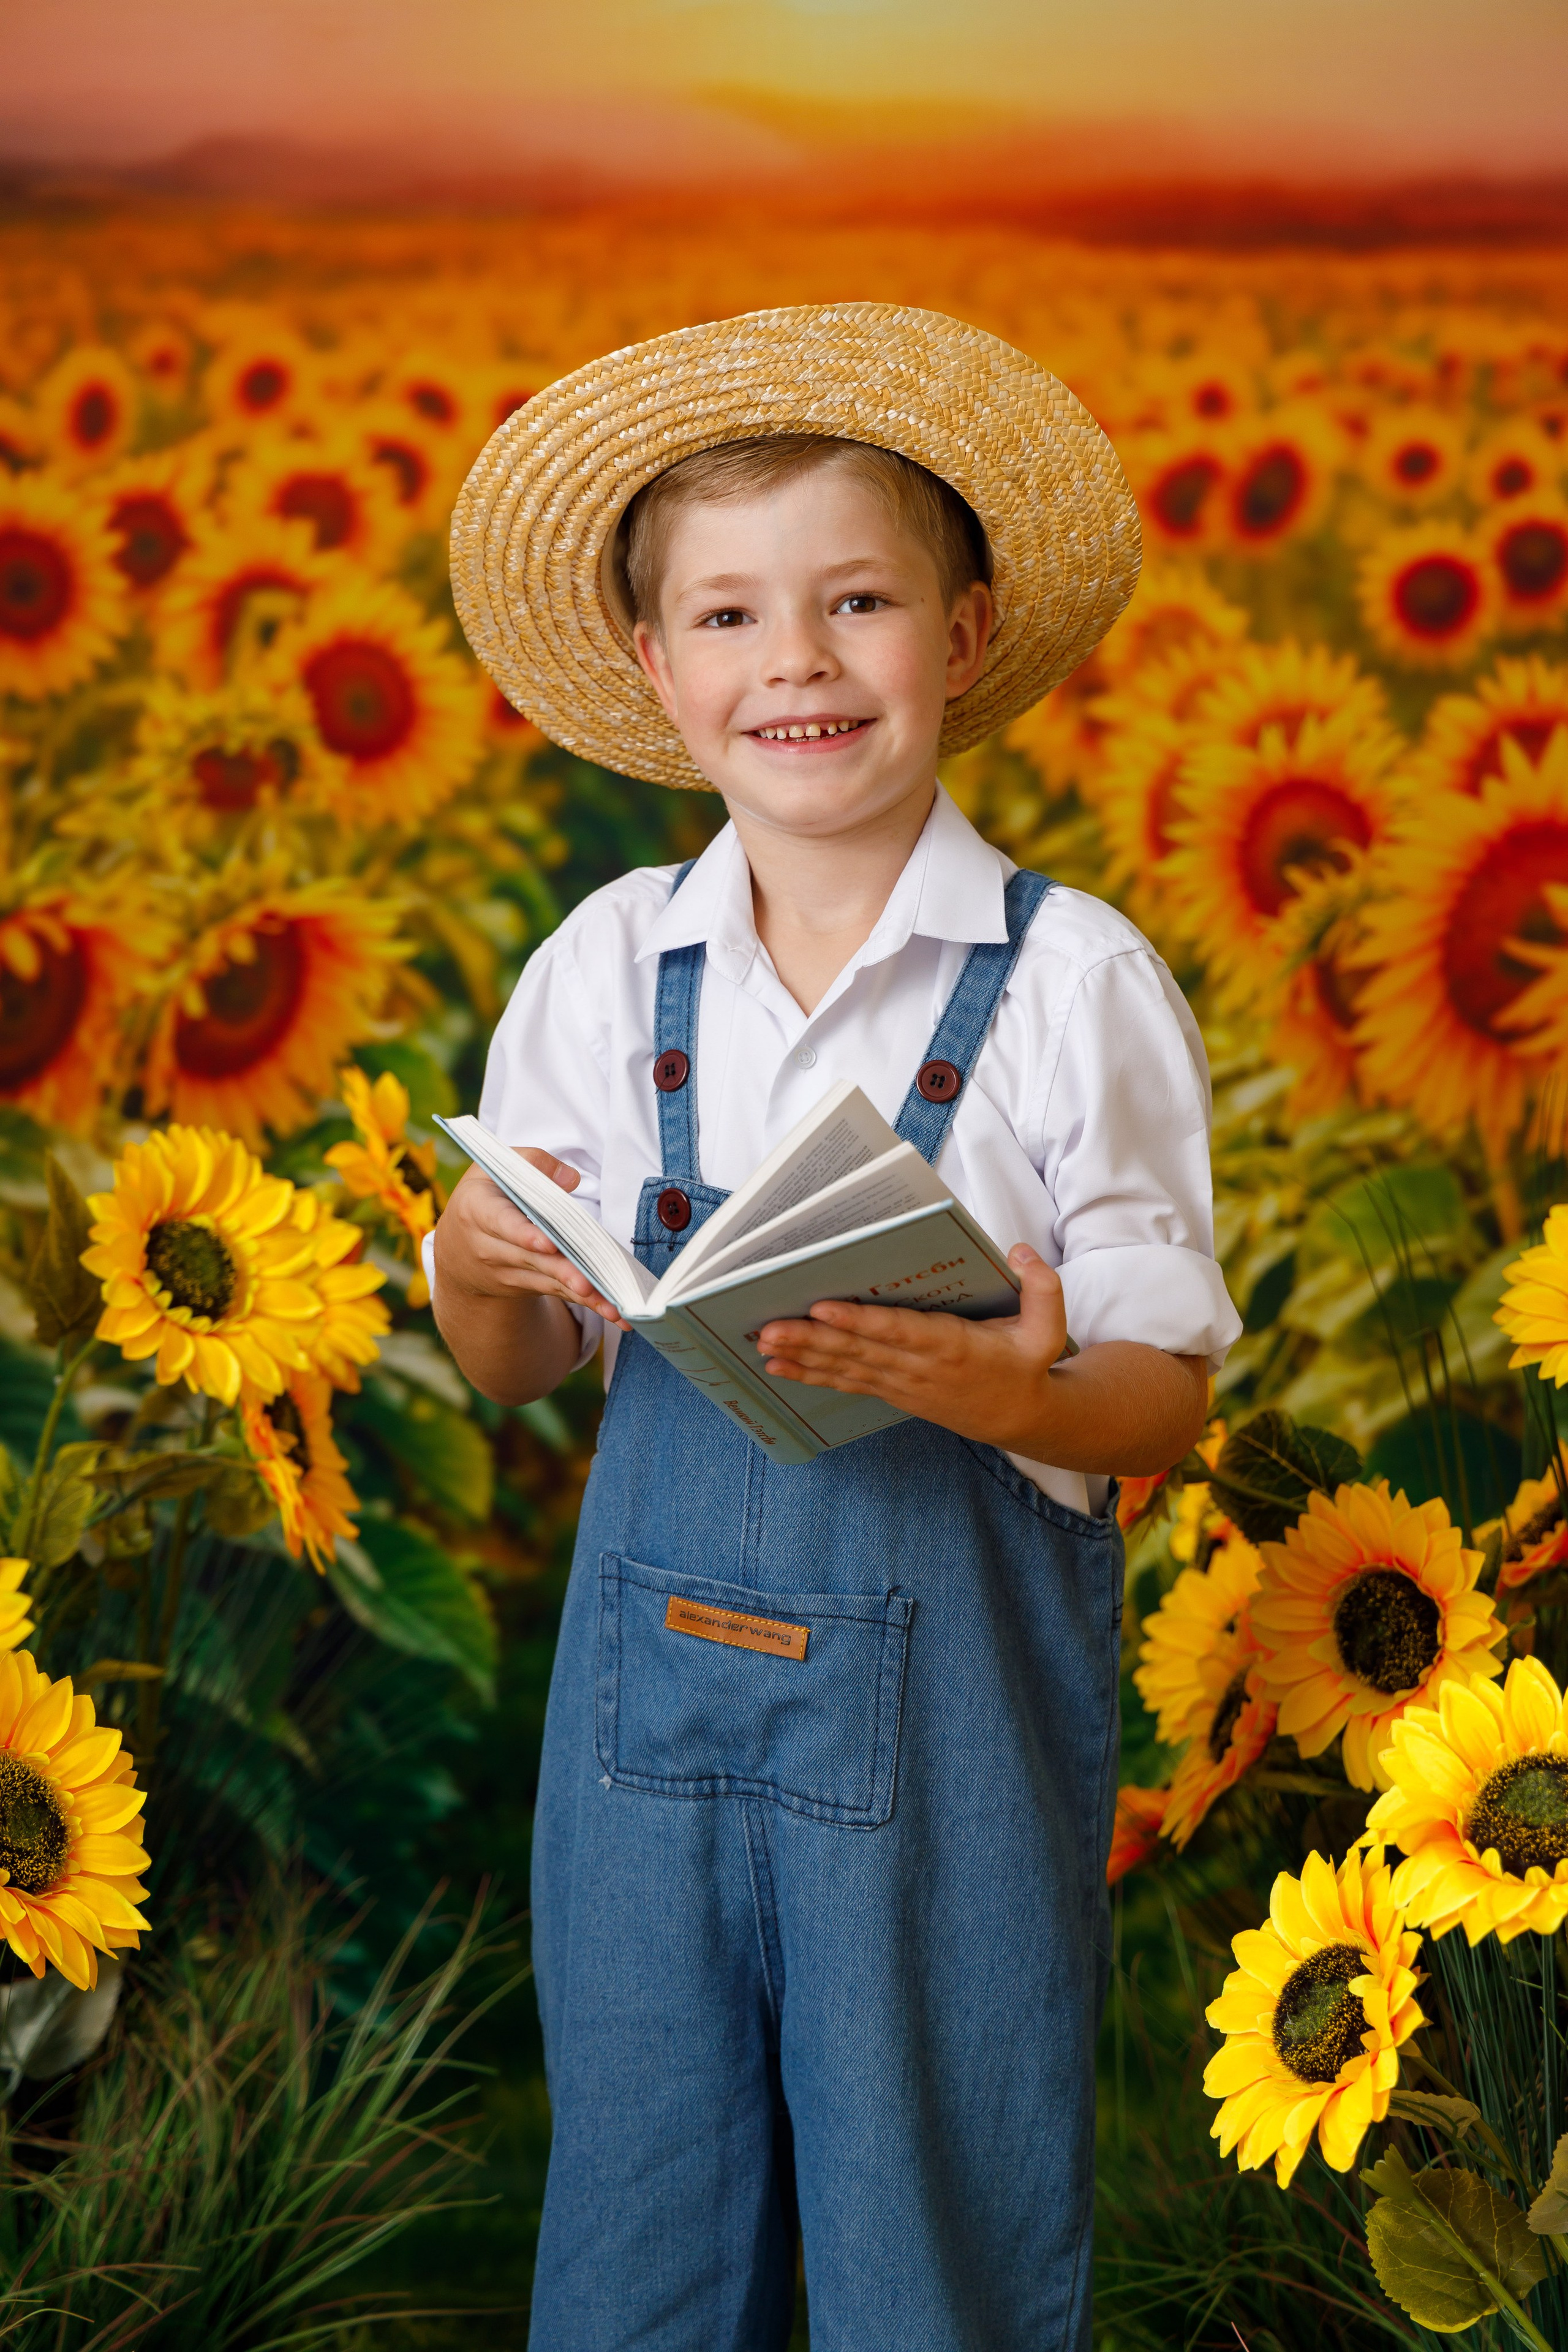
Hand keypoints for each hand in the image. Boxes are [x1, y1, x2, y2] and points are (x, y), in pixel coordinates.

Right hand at [434, 1148, 628, 1330]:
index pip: (501, 1223)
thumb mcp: (496, 1169)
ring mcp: (505, 1272)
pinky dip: (585, 1301)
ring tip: (610, 1305)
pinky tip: (611, 1310)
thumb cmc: (485, 1197)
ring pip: (547, 1281)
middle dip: (562, 1270)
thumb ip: (533, 1163)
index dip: (524, 1234)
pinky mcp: (523, 1286)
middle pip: (531, 1258)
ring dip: (580, 1293)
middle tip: (588, 1282)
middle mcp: (488, 1247)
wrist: (456, 1250)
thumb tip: (570, 1180)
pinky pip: (556, 1291)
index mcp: (478, 1209)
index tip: (548, 1244)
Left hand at [756, 1244, 1209, 1472]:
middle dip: (812, 1339)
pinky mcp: (894, 1392)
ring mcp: (903, 1383)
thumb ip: (1042, 1288)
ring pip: (846, 1368)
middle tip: (770, 1327)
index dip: (859, 1323)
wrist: (1023, 1418)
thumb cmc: (1028, 1365)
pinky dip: (813, 1375)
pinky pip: (848, 1382)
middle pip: (860, 1351)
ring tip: (763, 1345)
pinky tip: (780, 1367)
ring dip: (803, 1357)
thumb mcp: (1050, 1330)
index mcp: (953, 1347)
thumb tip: (1019, 1252)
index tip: (823, 1309)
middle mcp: (920, 1368)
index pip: (899, 1331)